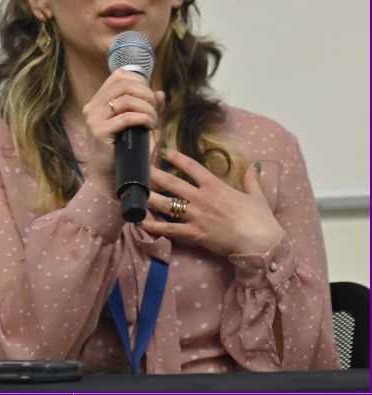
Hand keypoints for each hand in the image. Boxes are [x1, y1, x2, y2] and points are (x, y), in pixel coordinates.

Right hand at [74, 72, 162, 188]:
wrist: (111, 174)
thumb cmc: (125, 149)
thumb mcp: (139, 124)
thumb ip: (149, 107)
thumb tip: (160, 93)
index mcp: (98, 102)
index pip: (119, 76)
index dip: (139, 81)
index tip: (149, 97)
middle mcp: (92, 107)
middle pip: (124, 84)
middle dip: (146, 94)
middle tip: (155, 110)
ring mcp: (93, 120)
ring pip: (126, 100)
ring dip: (147, 108)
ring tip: (153, 121)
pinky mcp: (99, 132)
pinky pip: (126, 117)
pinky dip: (143, 119)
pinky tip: (149, 127)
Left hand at [141, 152, 285, 256]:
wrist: (260, 242)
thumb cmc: (260, 219)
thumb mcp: (257, 195)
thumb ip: (251, 180)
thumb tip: (254, 166)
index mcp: (216, 187)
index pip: (193, 167)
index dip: (177, 158)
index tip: (164, 152)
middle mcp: (202, 199)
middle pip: (172, 183)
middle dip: (154, 175)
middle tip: (139, 169)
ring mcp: (196, 216)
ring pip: (166, 205)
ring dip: (148, 198)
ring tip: (132, 193)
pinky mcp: (193, 234)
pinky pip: (168, 229)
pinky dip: (153, 226)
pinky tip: (139, 222)